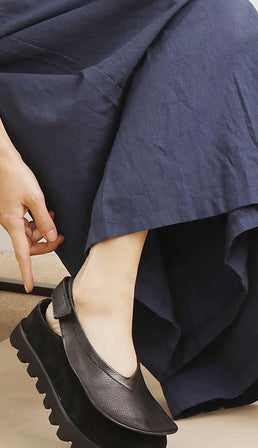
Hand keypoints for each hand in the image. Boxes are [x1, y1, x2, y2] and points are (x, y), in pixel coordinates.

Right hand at [0, 150, 64, 292]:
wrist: (3, 161)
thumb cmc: (15, 176)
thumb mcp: (35, 198)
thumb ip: (44, 219)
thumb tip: (50, 236)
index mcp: (12, 223)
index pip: (22, 254)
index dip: (26, 271)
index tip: (30, 286)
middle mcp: (9, 223)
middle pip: (29, 245)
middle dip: (46, 243)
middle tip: (61, 237)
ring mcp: (10, 217)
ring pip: (29, 234)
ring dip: (42, 230)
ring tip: (51, 217)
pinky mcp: (12, 211)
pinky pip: (26, 223)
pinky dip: (37, 221)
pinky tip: (45, 212)